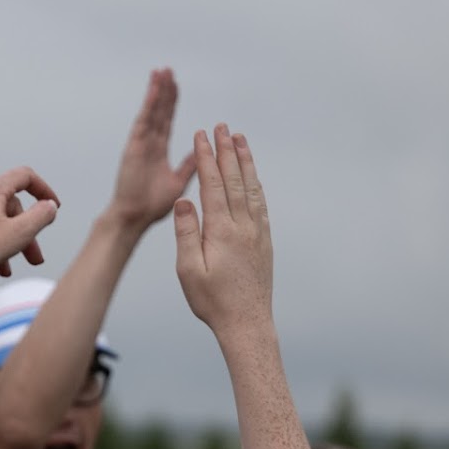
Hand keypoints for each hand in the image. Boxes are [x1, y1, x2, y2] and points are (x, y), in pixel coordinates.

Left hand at [0, 167, 58, 288]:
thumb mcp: (20, 233)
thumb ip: (41, 216)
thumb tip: (49, 206)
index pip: (24, 177)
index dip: (44, 189)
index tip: (53, 206)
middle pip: (8, 206)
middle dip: (24, 232)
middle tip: (33, 257)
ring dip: (5, 242)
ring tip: (7, 268)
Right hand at [109, 69, 194, 230]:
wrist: (134, 218)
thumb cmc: (152, 206)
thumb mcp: (177, 182)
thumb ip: (188, 166)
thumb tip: (203, 152)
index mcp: (158, 152)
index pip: (166, 121)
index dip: (171, 103)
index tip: (176, 86)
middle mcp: (149, 144)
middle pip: (159, 112)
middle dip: (165, 91)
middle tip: (169, 71)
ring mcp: (141, 144)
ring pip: (152, 112)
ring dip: (157, 91)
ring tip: (161, 71)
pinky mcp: (134, 146)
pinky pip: (144, 120)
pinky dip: (150, 103)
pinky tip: (155, 88)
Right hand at [174, 126, 272, 338]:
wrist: (246, 323)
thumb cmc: (212, 301)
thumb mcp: (190, 270)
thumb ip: (187, 233)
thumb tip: (184, 200)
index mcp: (222, 231)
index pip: (213, 184)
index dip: (207, 158)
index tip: (202, 136)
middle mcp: (243, 226)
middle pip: (234, 179)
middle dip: (227, 150)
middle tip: (222, 126)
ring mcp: (257, 232)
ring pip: (251, 187)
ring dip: (245, 161)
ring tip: (240, 139)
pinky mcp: (264, 241)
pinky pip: (260, 203)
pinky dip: (255, 183)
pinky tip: (252, 176)